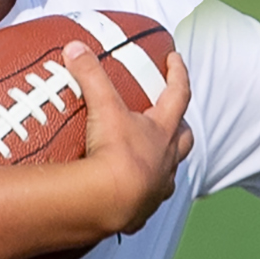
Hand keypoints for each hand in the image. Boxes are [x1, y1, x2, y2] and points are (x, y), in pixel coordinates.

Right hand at [68, 37, 193, 232]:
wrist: (110, 200)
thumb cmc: (115, 153)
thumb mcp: (102, 107)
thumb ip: (91, 75)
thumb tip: (76, 48)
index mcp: (162, 130)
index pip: (179, 93)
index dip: (177, 73)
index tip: (175, 59)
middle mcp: (166, 158)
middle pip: (184, 137)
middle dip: (180, 124)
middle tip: (172, 116)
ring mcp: (158, 186)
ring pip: (170, 171)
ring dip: (165, 162)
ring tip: (153, 157)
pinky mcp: (143, 209)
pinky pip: (147, 201)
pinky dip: (142, 195)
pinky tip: (131, 194)